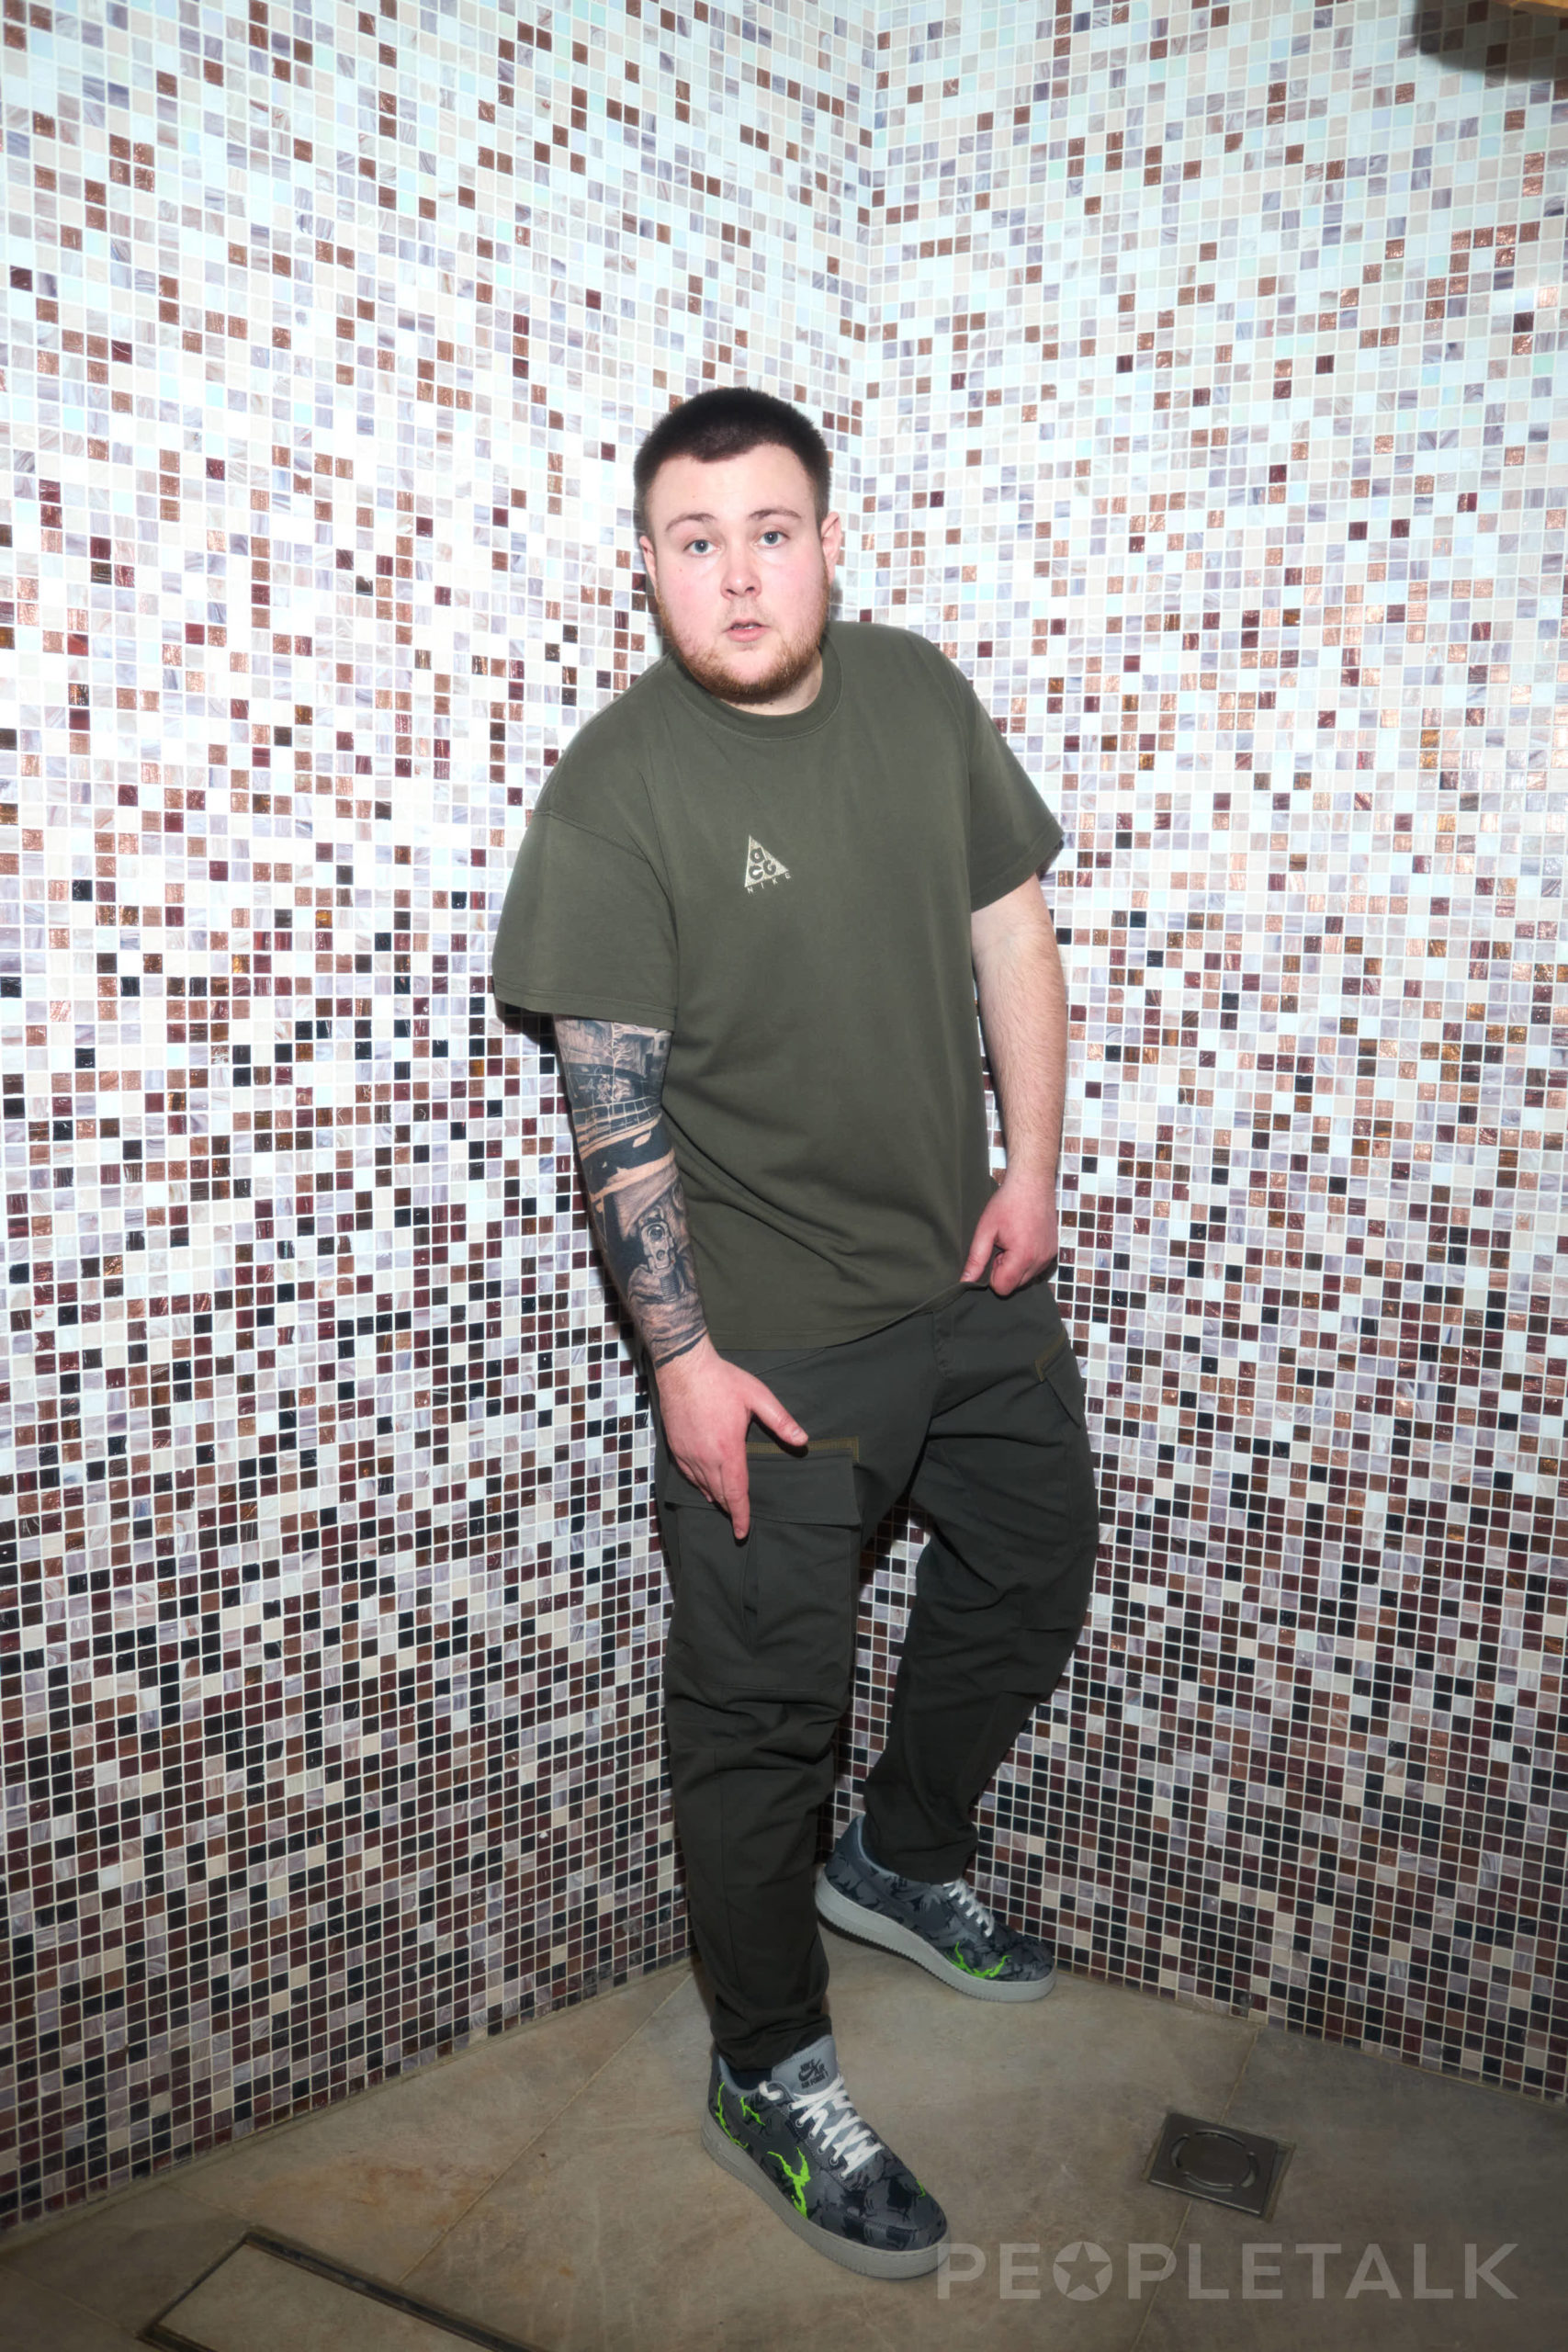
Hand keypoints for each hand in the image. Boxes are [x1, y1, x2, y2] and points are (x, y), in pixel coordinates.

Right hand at [655, 1337, 807, 1540]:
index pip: (736, 1492)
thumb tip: (803, 1441)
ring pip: (703, 1486)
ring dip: (716, 1498)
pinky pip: (687, 1475)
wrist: (684, 1367)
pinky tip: (704, 1487)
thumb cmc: (723, 1380)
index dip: (741, 1515)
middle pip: (719, 1494)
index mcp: (728, 1450)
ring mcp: (687, 1453)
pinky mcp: (675, 1447)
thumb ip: (781, 1421)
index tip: (744, 1532)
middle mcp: (705, 1458)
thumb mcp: (758, 1397)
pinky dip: (699, 1485)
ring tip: (726, 1506)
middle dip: (731, 1510)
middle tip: (739, 1522)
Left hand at [961, 1168, 1058, 1295]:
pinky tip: (1023, 1240)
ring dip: (1016, 1266)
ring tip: (1013, 1241)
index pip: (1003, 1288)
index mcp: (1023, 1256)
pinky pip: (1037, 1267)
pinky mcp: (1054, 1251)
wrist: (1031, 1183)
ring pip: (1027, 1278)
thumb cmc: (1007, 1203)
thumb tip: (965, 1282)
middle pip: (1016, 1285)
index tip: (994, 1254)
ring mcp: (1049, 1256)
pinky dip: (1028, 1260)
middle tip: (1002, 1246)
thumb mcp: (985, 1230)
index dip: (993, 1275)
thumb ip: (976, 1259)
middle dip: (1005, 1271)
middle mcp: (1040, 1260)